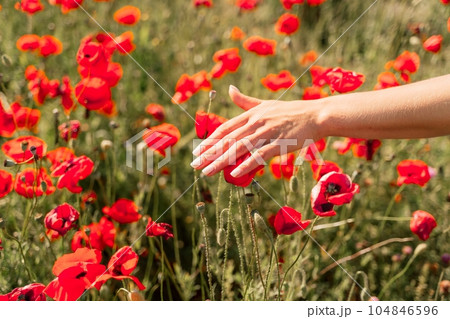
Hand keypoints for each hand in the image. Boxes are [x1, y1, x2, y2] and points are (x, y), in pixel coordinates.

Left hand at [190, 85, 322, 177]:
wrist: (316, 114)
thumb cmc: (291, 111)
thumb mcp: (266, 104)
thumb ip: (245, 101)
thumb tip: (230, 89)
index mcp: (252, 114)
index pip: (225, 128)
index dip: (210, 140)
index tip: (197, 150)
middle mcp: (256, 122)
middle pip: (228, 140)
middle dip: (209, 153)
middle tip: (194, 165)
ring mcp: (268, 132)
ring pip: (239, 148)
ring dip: (221, 161)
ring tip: (206, 171)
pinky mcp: (279, 143)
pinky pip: (259, 155)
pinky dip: (246, 164)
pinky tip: (233, 173)